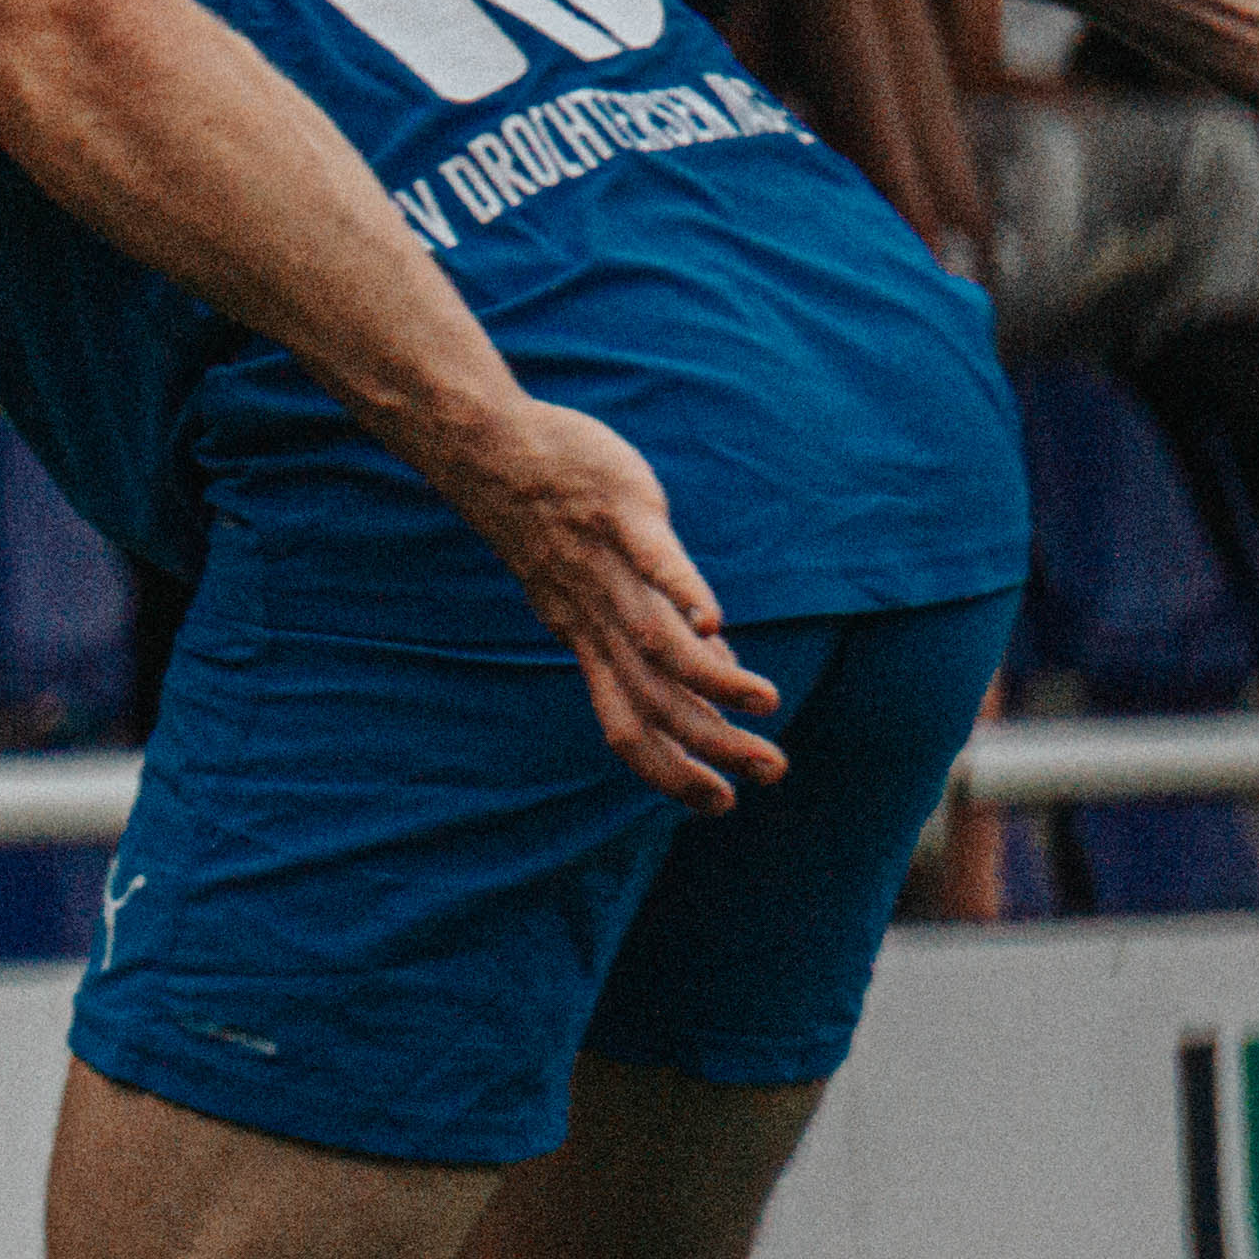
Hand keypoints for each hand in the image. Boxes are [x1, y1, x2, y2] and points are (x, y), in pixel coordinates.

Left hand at [440, 400, 785, 809]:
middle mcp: (594, 617)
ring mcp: (605, 566)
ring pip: (654, 641)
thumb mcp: (607, 584)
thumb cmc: (558, 517)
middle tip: (769, 771)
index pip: (629, 724)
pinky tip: (713, 621)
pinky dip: (679, 592)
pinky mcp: (620, 513)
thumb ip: (660, 624)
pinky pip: (650, 561)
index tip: (720, 806)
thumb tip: (716, 657)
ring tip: (764, 702)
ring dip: (710, 679)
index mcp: (590, 640)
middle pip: (650, 699)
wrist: (489, 453)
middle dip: (710, 743)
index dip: (670, 770)